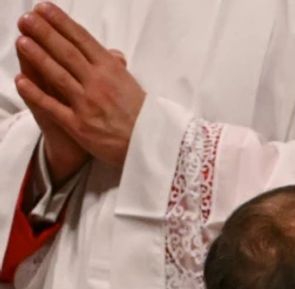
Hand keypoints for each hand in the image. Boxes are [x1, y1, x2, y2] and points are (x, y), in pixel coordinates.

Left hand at [14, 2, 145, 167]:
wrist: (150, 145)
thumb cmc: (143, 116)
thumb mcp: (132, 85)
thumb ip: (116, 67)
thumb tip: (111, 53)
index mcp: (112, 70)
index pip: (82, 40)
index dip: (61, 23)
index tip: (45, 9)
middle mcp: (98, 83)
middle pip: (67, 52)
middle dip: (45, 33)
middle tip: (28, 18)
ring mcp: (87, 103)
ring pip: (57, 74)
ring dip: (37, 56)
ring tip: (22, 40)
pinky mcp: (79, 125)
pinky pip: (53, 106)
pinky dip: (35, 93)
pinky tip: (21, 81)